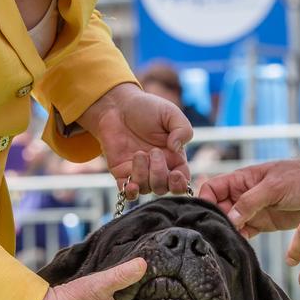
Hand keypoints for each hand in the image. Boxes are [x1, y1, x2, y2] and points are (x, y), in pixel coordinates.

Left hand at [78, 83, 191, 197]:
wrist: (117, 106)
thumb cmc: (146, 108)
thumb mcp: (170, 113)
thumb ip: (182, 129)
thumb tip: (177, 148)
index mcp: (173, 157)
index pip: (182, 179)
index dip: (180, 183)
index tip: (175, 174)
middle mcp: (158, 168)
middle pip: (164, 188)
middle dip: (159, 174)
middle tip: (154, 152)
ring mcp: (139, 172)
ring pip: (147, 189)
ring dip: (143, 174)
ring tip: (138, 153)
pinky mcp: (122, 173)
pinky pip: (128, 192)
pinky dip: (131, 192)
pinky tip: (131, 184)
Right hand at [199, 157, 299, 236]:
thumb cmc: (299, 178)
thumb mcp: (273, 187)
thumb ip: (249, 202)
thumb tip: (229, 218)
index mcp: (240, 179)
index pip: (211, 188)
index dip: (205, 201)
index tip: (206, 216)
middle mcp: (242, 194)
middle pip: (217, 208)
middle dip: (214, 220)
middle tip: (216, 234)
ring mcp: (251, 210)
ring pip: (229, 223)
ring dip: (227, 232)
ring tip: (225, 242)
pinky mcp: (262, 224)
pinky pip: (244, 233)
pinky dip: (240, 240)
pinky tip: (239, 246)